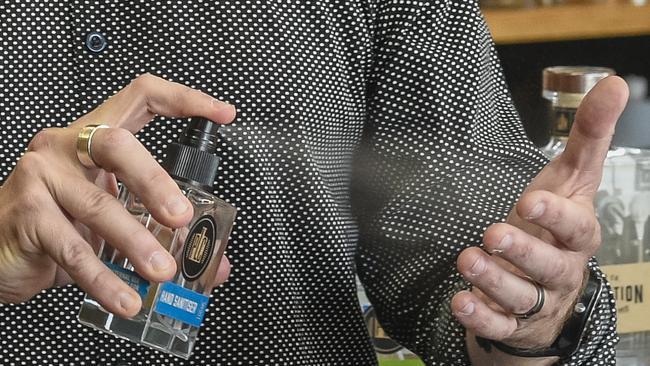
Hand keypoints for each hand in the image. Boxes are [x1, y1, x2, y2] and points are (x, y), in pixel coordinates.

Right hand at [0, 74, 235, 317]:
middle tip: (181, 217)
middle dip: (155, 181)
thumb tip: (215, 264)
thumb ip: (163, 234)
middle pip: (117, 144)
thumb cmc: (57, 223)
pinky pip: (73, 249)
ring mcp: (40, 177)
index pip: (141, 98)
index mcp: (93, 136)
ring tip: (161, 271)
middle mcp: (65, 147)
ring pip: (98, 205)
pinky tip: (125, 297)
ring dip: (135, 242)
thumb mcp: (112, 219)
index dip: (184, 100)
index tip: (222, 114)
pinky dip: (104, 278)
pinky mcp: (26, 216)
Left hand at [451, 76, 628, 358]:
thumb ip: (589, 136)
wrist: (546, 282)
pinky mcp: (513, 322)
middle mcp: (560, 270)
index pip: (574, 227)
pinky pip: (499, 326)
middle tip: (493, 234)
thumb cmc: (555, 226)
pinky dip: (481, 317)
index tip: (531, 201)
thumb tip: (615, 84)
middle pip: (547, 265)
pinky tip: (461, 303)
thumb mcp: (572, 180)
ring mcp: (538, 299)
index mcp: (576, 235)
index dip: (555, 217)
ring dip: (494, 281)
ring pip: (522, 297)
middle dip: (522, 251)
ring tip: (468, 261)